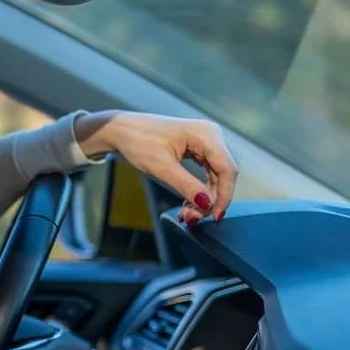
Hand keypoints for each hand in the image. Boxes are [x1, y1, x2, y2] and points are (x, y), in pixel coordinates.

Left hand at [73, 112, 238, 223]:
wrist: (122, 131)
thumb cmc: (138, 143)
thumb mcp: (161, 167)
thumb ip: (186, 185)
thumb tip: (207, 204)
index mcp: (205, 134)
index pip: (227, 169)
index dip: (224, 195)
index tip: (214, 217)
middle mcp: (211, 135)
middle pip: (223, 174)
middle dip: (211, 200)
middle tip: (192, 219)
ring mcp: (206, 141)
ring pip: (215, 176)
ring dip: (204, 198)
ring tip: (186, 215)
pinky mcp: (199, 148)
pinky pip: (207, 173)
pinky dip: (198, 191)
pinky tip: (187, 205)